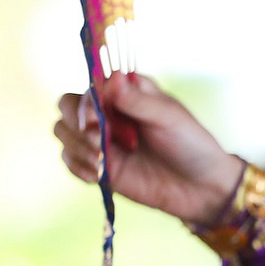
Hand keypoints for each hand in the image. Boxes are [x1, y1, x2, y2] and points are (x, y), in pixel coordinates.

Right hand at [54, 72, 245, 227]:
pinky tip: (97, 175)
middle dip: (76, 122)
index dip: (87, 100)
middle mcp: (109, 113)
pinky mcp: (100, 167)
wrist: (201, 188)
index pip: (90, 85)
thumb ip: (138, 100)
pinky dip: (76, 166)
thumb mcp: (169, 118)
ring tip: (101, 159)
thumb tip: (112, 77)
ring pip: (63, 132)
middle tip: (97, 139)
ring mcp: (102, 140)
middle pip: (67, 105)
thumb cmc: (191, 144)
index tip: (98, 117)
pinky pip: (69, 161)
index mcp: (126, 93)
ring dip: (75, 145)